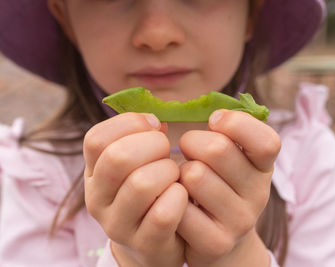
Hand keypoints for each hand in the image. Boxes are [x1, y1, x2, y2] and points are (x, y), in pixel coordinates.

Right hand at [83, 113, 187, 266]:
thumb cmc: (150, 194)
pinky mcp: (145, 244)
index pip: (96, 139)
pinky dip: (179, 198)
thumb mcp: (137, 165)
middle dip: (153, 145)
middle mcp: (97, 200)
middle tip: (167, 152)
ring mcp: (118, 225)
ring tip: (176, 176)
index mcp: (94, 173)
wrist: (152, 245)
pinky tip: (182, 196)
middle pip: (118, 157)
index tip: (156, 126)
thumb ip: (141, 138)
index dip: (130, 124)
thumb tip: (156, 122)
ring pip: (142, 184)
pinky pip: (163, 214)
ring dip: (169, 172)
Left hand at [177, 110, 280, 265]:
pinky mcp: (216, 242)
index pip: (266, 141)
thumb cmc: (216, 182)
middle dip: (191, 142)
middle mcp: (259, 194)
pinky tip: (177, 204)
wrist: (215, 237)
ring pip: (195, 175)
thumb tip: (215, 115)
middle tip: (188, 151)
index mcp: (263, 167)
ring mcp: (240, 221)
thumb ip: (227, 131)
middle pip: (217, 149)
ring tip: (184, 181)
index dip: (236, 123)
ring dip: (179, 173)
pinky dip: (169, 199)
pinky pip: (179, 207)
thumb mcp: (229, 156)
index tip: (214, 121)